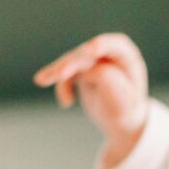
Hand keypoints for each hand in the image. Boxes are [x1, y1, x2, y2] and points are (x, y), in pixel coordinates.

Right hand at [33, 33, 148, 167]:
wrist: (121, 122)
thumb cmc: (127, 111)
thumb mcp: (124, 103)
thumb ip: (112, 84)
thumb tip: (93, 70)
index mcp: (127, 57)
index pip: (115, 46)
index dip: (102, 46)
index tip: (92, 50)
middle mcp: (109, 54)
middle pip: (87, 54)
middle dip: (72, 64)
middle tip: (60, 74)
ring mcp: (93, 60)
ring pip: (72, 62)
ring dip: (56, 72)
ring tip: (41, 80)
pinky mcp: (81, 69)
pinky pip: (67, 75)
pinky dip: (63, 88)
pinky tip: (66, 103)